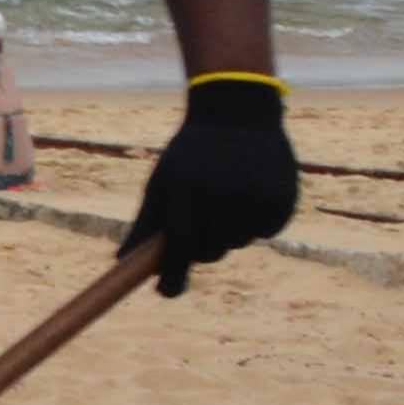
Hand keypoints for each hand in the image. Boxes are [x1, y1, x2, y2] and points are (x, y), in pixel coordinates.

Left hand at [124, 72, 297, 295]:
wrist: (239, 112)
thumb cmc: (191, 153)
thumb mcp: (163, 180)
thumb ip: (144, 224)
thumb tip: (121, 261)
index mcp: (186, 187)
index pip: (178, 244)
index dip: (172, 274)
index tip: (166, 292)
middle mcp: (222, 192)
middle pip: (208, 251)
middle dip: (201, 247)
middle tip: (203, 220)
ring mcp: (256, 195)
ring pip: (238, 242)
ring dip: (230, 231)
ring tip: (229, 193)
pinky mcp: (283, 197)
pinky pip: (266, 230)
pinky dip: (258, 221)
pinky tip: (253, 190)